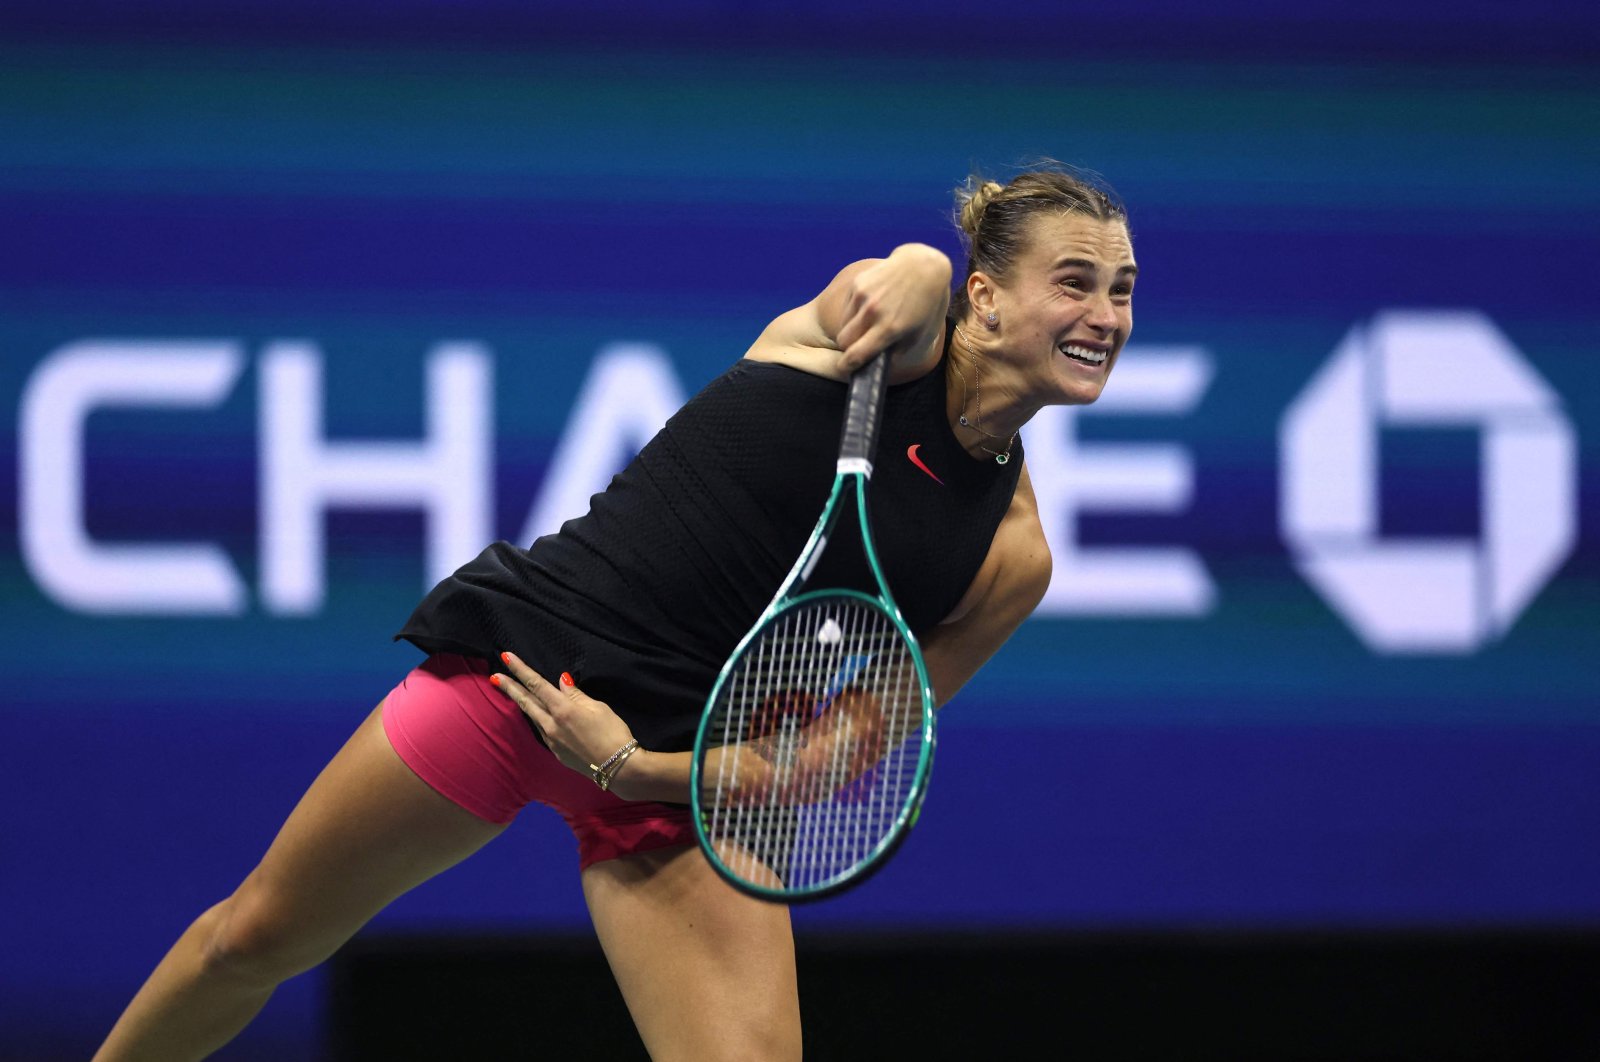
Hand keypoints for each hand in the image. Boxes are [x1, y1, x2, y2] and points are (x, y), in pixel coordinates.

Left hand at [491, 652, 636, 781]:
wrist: (618, 767)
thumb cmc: (613, 732)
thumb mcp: (598, 707)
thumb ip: (576, 695)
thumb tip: (562, 681)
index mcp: (562, 709)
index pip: (536, 684)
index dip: (520, 669)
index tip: (505, 657)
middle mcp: (551, 725)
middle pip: (526, 702)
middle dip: (509, 688)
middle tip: (494, 677)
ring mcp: (551, 741)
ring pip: (533, 717)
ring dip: (523, 704)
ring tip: (514, 693)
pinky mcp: (556, 753)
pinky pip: (544, 731)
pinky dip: (540, 719)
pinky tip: (542, 716)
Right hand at [832, 244, 950, 372]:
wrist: (921, 267)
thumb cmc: (924, 305)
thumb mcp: (919, 334)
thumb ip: (899, 353)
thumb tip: (879, 363)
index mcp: (889, 328)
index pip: (856, 354)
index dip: (846, 366)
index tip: (844, 369)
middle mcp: (873, 312)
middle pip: (843, 341)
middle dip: (849, 347)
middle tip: (861, 345)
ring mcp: (863, 295)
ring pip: (844, 324)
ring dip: (852, 329)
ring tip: (871, 322)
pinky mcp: (858, 283)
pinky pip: (847, 307)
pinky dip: (854, 312)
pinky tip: (871, 305)